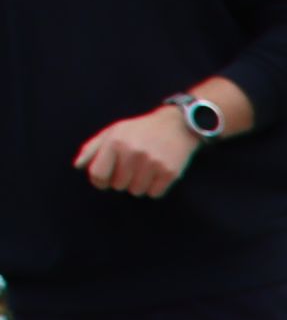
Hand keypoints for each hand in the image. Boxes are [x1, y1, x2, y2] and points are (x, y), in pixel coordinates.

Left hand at [75, 107, 201, 198]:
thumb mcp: (113, 132)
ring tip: (145, 170)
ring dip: (139, 184)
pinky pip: (154, 193)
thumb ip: (92, 148)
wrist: (176, 125)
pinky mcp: (169, 172)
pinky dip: (154, 187)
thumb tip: (78, 166)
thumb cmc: (140, 130)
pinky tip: (157, 174)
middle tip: (132, 168)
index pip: (98, 175)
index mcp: (115, 142)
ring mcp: (152, 163)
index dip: (100, 181)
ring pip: (136, 191)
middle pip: (118, 186)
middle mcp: (132, 153)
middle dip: (123, 180)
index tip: (106, 179)